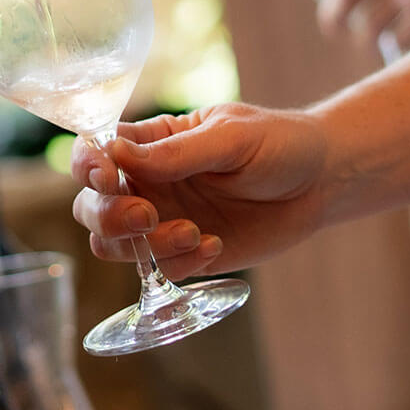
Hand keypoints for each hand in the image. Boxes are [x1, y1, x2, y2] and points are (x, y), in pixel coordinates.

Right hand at [71, 104, 325, 278]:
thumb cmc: (277, 144)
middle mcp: (146, 184)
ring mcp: (162, 222)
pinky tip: (216, 246)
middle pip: (90, 206)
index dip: (89, 166)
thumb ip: (176, 152)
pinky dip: (179, 263)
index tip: (111, 177)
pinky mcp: (185, 255)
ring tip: (194, 234)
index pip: (94, 152)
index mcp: (149, 143)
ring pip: (114, 245)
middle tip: (148, 216)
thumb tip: (116, 153)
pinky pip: (157, 271)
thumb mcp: (231, 138)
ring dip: (143, 246)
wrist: (321, 183)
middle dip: (109, 216)